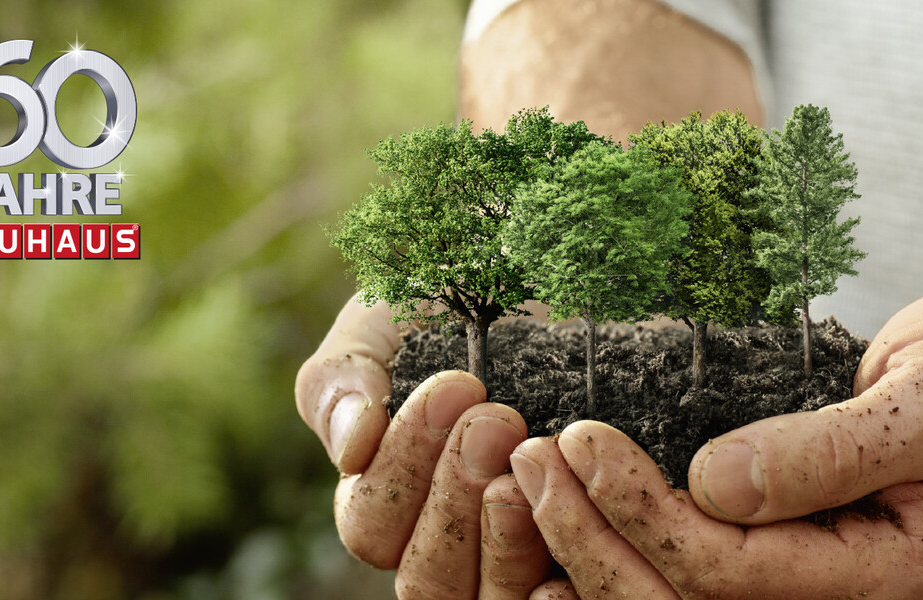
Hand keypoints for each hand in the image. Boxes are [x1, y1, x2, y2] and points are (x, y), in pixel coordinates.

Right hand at [296, 295, 556, 598]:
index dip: (404, 466)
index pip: (372, 524)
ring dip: (506, 540)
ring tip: (534, 460)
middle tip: (498, 418)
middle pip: (424, 578)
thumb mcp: (386, 319)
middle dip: (455, 497)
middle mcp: (447, 541)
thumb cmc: (461, 298)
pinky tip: (576, 547)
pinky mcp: (579, 559)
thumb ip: (343, 377)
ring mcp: (515, 559)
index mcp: (387, 497)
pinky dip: (558, 591)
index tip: (455, 386)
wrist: (559, 277)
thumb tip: (349, 447)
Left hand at [509, 290, 922, 598]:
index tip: (583, 437)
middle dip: (596, 541)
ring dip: (591, 551)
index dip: (647, 513)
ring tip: (530, 481)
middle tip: (531, 459)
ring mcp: (811, 591)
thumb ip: (833, 447)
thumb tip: (714, 483)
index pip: (734, 573)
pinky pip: (689, 580)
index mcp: (890, 578)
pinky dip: (618, 555)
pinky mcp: (782, 563)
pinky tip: (564, 521)